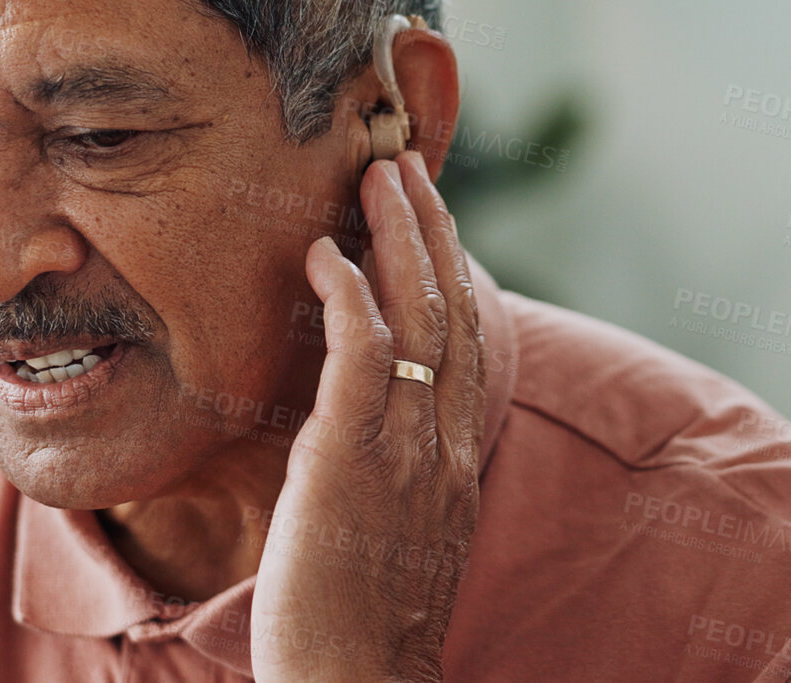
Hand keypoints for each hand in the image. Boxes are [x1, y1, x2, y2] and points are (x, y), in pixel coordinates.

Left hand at [250, 151, 485, 682]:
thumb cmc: (356, 626)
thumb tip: (355, 427)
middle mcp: (446, 445)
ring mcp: (407, 449)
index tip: (429, 217)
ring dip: (398, 236)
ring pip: (419, 317)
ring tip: (377, 176)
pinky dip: (349, 294)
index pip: (464, 343)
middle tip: (406, 164)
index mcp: (456, 461)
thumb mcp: (392, 534)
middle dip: (432, 229)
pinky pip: (363, 355)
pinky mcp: (353, 460)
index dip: (450, 270)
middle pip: (453, 311)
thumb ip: (389, 471)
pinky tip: (326, 254)